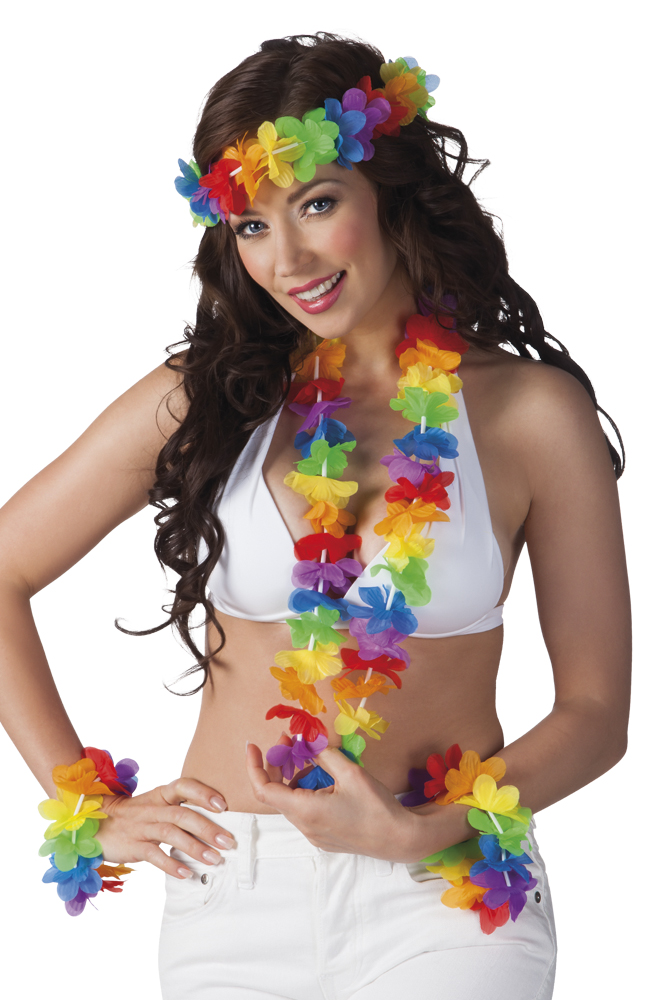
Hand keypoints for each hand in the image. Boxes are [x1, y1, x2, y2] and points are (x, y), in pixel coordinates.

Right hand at [97, 778, 235, 878]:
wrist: (97, 825)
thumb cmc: (136, 816)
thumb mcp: (156, 806)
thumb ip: (180, 811)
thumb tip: (214, 826)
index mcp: (161, 794)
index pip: (184, 786)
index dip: (203, 793)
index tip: (223, 806)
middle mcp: (153, 808)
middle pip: (182, 814)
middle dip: (208, 828)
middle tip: (228, 842)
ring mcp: (142, 826)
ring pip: (171, 834)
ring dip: (195, 847)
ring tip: (214, 859)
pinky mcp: (133, 845)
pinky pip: (154, 854)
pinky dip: (171, 864)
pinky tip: (187, 873)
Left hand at [246, 740, 422, 861]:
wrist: (399, 839)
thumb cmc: (376, 807)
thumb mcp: (351, 773)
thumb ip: (324, 755)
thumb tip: (308, 742)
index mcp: (305, 811)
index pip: (264, 789)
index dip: (254, 766)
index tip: (253, 745)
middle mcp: (304, 826)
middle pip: (277, 793)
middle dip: (279, 763)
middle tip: (291, 740)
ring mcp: (313, 834)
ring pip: (292, 801)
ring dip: (295, 776)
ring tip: (314, 757)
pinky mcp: (324, 837)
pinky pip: (305, 810)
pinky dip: (306, 790)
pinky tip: (325, 777)